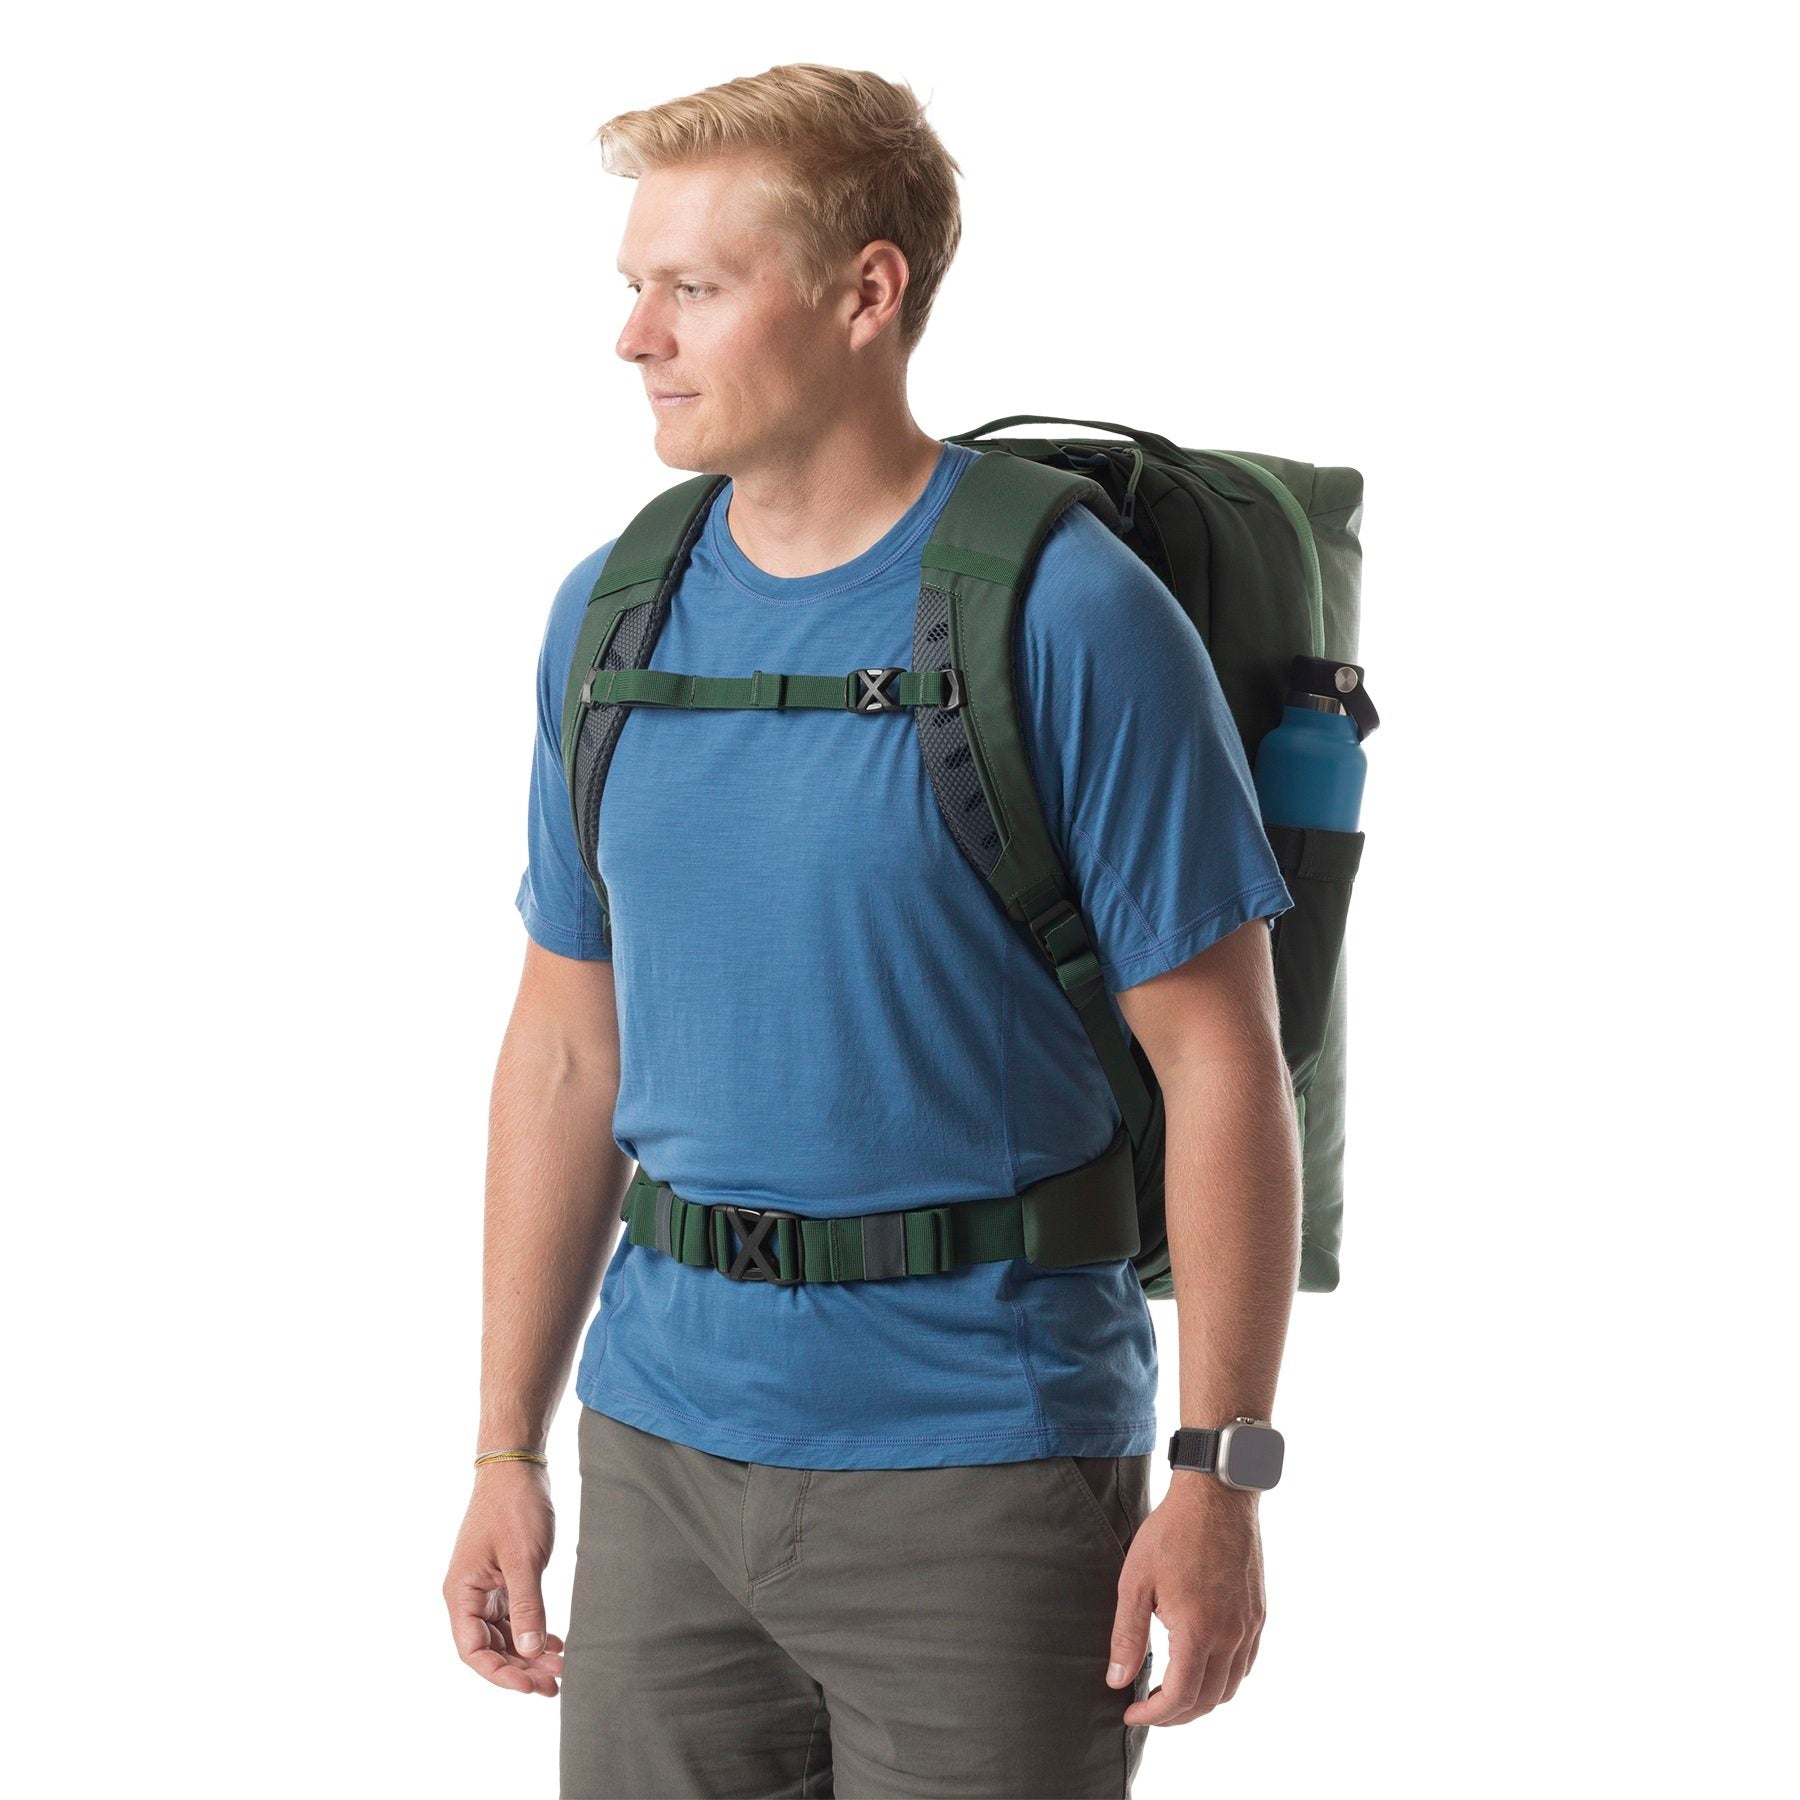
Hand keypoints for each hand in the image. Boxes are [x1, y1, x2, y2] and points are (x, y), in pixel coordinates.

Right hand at [443, 1462, 565, 1695]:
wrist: (517, 1467)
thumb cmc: (514, 1506)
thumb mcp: (523, 1559)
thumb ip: (526, 1605)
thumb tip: (528, 1651)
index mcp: (461, 1593)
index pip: (472, 1651)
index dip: (500, 1674)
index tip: (530, 1686)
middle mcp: (468, 1595)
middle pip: (489, 1648)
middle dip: (520, 1668)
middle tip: (554, 1683)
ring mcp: (485, 1588)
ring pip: (503, 1635)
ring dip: (528, 1653)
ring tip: (560, 1668)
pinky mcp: (502, 1578)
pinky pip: (513, 1617)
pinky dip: (532, 1631)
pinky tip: (554, 1643)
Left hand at [1105, 1475, 1264, 1725]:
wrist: (1216, 1496)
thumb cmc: (1172, 1533)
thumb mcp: (1135, 1581)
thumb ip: (1127, 1636)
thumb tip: (1117, 1681)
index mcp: (1197, 1630)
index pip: (1180, 1697)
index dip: (1154, 1716)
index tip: (1131, 1714)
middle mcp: (1230, 1635)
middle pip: (1208, 1701)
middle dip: (1175, 1715)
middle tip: (1148, 1709)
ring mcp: (1248, 1626)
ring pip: (1231, 1688)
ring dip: (1201, 1701)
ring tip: (1172, 1694)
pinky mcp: (1258, 1614)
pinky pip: (1246, 1664)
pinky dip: (1224, 1680)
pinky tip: (1202, 1668)